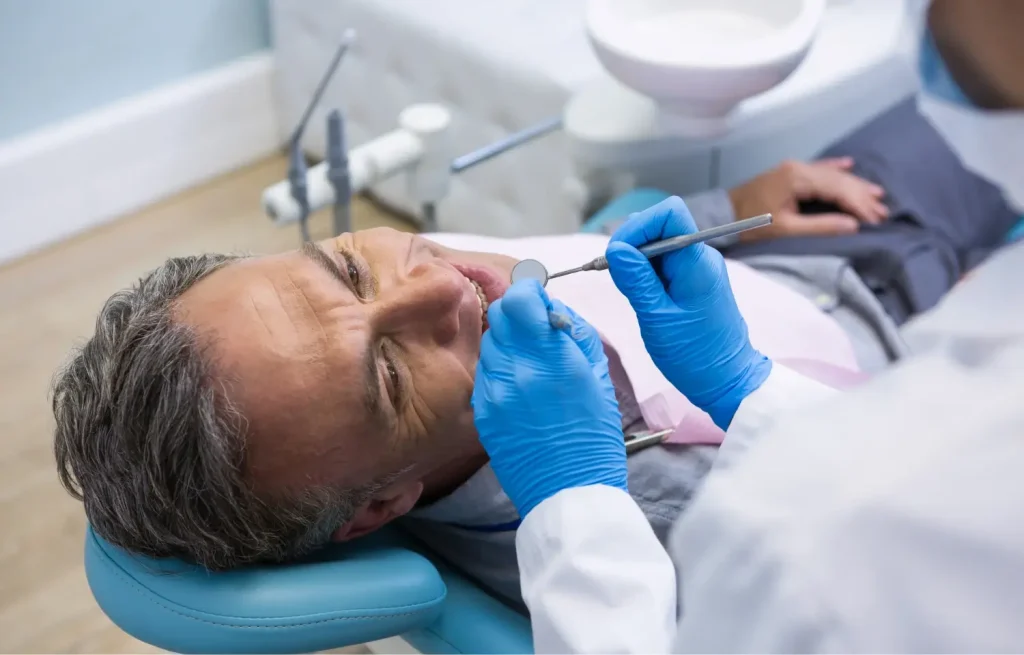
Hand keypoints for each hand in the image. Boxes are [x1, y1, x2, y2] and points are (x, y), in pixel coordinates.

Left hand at [472, 279, 625, 517]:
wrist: (569, 491)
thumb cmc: (594, 436)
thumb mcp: (599, 376)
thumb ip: (574, 334)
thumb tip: (551, 308)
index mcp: (553, 359)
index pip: (520, 299)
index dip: (529, 292)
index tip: (538, 298)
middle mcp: (517, 370)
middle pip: (500, 315)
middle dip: (518, 313)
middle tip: (536, 329)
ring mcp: (494, 392)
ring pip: (490, 342)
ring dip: (508, 341)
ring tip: (531, 362)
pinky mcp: (482, 411)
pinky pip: (485, 373)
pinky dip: (500, 370)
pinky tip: (520, 388)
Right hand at [605, 197, 771, 428]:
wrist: (727, 380)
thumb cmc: (695, 355)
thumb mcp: (656, 318)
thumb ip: (636, 280)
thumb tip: (615, 248)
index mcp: (697, 262)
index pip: (669, 213)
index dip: (639, 226)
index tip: (618, 256)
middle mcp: (701, 257)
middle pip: (660, 226)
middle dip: (632, 245)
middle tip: (618, 279)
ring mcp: (698, 268)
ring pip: (658, 245)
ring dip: (637, 262)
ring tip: (631, 293)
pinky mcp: (693, 281)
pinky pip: (664, 263)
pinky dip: (646, 274)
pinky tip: (642, 297)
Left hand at [729, 158, 887, 242]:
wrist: (722, 215)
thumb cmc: (750, 224)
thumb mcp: (786, 229)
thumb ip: (820, 226)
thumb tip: (853, 225)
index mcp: (797, 178)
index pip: (838, 189)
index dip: (859, 204)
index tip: (875, 219)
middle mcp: (798, 168)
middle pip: (838, 179)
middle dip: (862, 196)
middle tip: (883, 212)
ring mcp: (793, 168)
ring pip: (831, 174)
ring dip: (854, 185)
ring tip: (876, 195)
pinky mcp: (788, 173)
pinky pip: (818, 168)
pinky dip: (835, 169)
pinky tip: (849, 165)